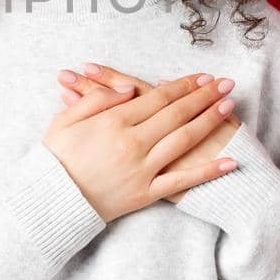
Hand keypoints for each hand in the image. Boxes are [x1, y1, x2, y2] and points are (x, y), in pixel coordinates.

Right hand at [57, 63, 241, 203]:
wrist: (49, 202)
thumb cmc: (55, 158)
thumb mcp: (65, 119)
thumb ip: (97, 99)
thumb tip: (128, 88)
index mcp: (113, 122)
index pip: (157, 98)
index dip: (182, 85)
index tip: (201, 77)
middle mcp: (132, 143)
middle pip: (176, 114)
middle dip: (203, 96)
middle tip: (225, 83)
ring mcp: (141, 170)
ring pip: (183, 140)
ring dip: (209, 121)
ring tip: (229, 105)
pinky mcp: (145, 194)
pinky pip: (182, 182)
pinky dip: (207, 172)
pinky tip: (230, 162)